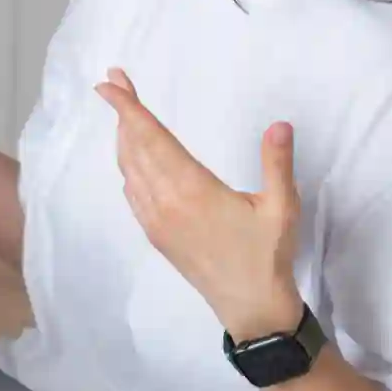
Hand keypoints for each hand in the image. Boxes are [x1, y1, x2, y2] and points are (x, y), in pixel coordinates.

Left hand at [94, 67, 304, 340]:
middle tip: (113, 82)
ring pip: (129, 169)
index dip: (128, 108)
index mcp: (191, 189)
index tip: (110, 83)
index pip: (151, 137)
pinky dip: (128, 166)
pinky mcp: (156, 235)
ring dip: (124, 138)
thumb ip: (277, 163)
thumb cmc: (267, 255)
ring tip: (125, 113)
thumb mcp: (281, 207)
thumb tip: (279, 124)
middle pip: (135, 147)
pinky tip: (134, 158)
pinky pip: (132, 192)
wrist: (250, 308)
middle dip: (122, 112)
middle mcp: (165, 202)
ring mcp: (155, 220)